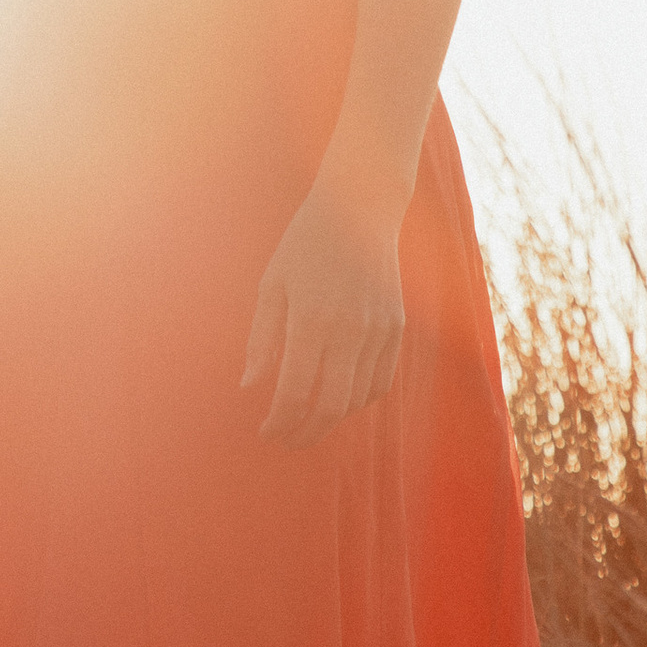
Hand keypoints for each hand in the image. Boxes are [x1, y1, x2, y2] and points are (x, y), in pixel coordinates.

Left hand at [241, 174, 405, 447]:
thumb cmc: (305, 244)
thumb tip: (249, 386)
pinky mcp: (396, 328)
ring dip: (331, 420)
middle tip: (286, 439)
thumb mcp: (272, 284)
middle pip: (330, 407)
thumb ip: (261, 339)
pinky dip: (359, 401)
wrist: (361, 207)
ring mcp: (378, 330)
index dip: (278, 420)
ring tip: (308, 421)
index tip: (265, 430)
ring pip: (358, 400)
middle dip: (305, 433)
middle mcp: (349, 329)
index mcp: (310, 318)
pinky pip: (381, 382)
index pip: (293, 391)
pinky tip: (339, 400)